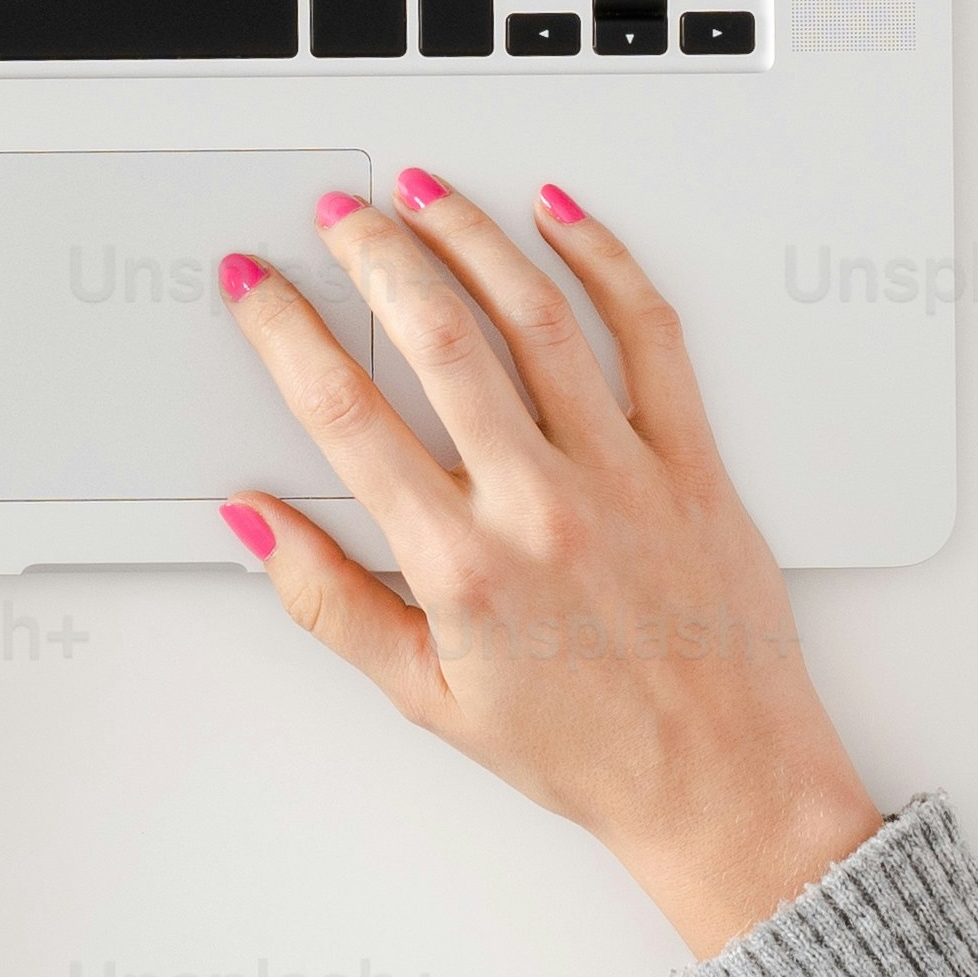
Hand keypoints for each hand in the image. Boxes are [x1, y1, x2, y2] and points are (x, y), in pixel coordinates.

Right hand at [216, 172, 888, 957]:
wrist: (721, 783)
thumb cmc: (585, 749)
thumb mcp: (426, 695)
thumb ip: (329, 600)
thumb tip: (256, 520)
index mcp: (461, 567)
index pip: (344, 415)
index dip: (282, 331)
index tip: (255, 284)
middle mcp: (539, 506)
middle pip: (437, 339)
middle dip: (373, 254)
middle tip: (338, 213)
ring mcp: (623, 474)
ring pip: (536, 316)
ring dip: (471, 236)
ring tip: (426, 193)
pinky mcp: (694, 461)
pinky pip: (651, 334)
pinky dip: (605, 261)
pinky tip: (563, 219)